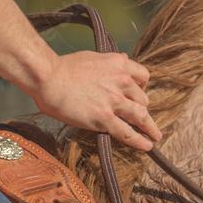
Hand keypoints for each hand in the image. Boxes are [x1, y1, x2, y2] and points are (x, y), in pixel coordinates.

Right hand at [31, 51, 161, 151]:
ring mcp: (114, 101)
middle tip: (139, 118)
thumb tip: (122, 59)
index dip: (142, 87)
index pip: (143, 76)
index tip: (138, 94)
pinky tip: (146, 146)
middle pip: (143, 99)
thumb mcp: (92, 56)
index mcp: (118, 64)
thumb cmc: (63, 67)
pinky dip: (139, 141)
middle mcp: (121, 81)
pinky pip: (127, 132)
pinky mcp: (104, 118)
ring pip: (140, 116)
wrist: (48, 77)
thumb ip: (110, 61)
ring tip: (154, 136)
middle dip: (141, 108)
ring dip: (150, 127)